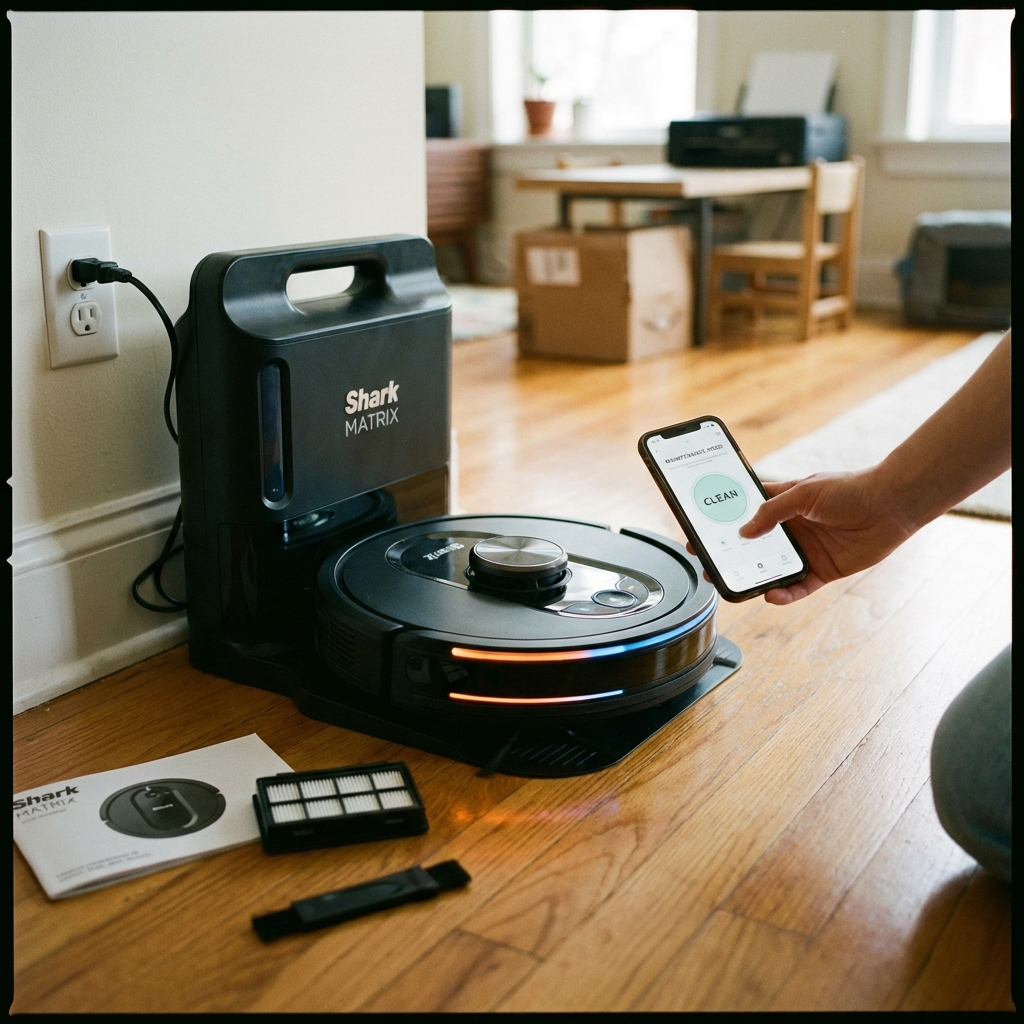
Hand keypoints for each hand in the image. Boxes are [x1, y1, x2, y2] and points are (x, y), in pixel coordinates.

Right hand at [684, 469, 914, 603]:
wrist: (891, 505)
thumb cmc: (849, 489)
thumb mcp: (804, 492)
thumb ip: (772, 511)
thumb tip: (744, 533)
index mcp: (781, 504)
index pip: (743, 514)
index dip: (721, 524)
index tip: (699, 532)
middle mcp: (789, 529)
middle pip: (751, 547)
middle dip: (729, 556)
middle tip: (708, 564)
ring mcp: (804, 551)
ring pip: (770, 570)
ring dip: (752, 578)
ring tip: (733, 585)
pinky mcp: (822, 571)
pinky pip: (797, 588)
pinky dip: (784, 594)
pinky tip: (772, 595)